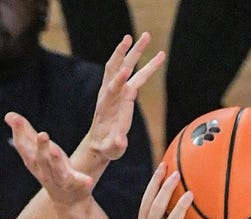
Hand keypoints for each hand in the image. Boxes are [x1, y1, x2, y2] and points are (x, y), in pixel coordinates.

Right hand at [6, 112, 94, 207]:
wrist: (67, 200)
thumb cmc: (51, 169)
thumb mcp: (37, 151)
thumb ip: (25, 132)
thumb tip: (8, 115)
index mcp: (34, 161)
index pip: (23, 147)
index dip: (19, 132)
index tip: (14, 118)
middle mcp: (45, 171)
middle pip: (41, 159)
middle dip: (41, 147)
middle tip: (42, 134)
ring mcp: (60, 179)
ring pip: (57, 171)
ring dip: (56, 161)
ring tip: (56, 150)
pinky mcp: (76, 184)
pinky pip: (79, 183)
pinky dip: (82, 182)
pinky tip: (88, 180)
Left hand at [82, 33, 164, 165]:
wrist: (99, 144)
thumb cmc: (106, 147)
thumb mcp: (111, 150)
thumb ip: (116, 145)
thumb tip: (121, 142)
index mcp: (106, 108)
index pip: (111, 90)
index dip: (118, 80)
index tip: (127, 69)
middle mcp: (110, 94)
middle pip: (117, 69)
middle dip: (126, 54)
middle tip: (136, 37)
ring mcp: (116, 91)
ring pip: (125, 66)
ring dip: (134, 51)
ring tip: (146, 36)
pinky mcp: (123, 92)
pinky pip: (132, 74)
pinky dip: (140, 63)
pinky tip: (150, 53)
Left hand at [128, 165, 219, 218]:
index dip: (181, 207)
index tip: (190, 193)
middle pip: (155, 207)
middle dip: (165, 188)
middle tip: (175, 172)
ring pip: (145, 202)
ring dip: (153, 184)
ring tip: (162, 167)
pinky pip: (143, 207)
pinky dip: (149, 193)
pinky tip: (156, 181)